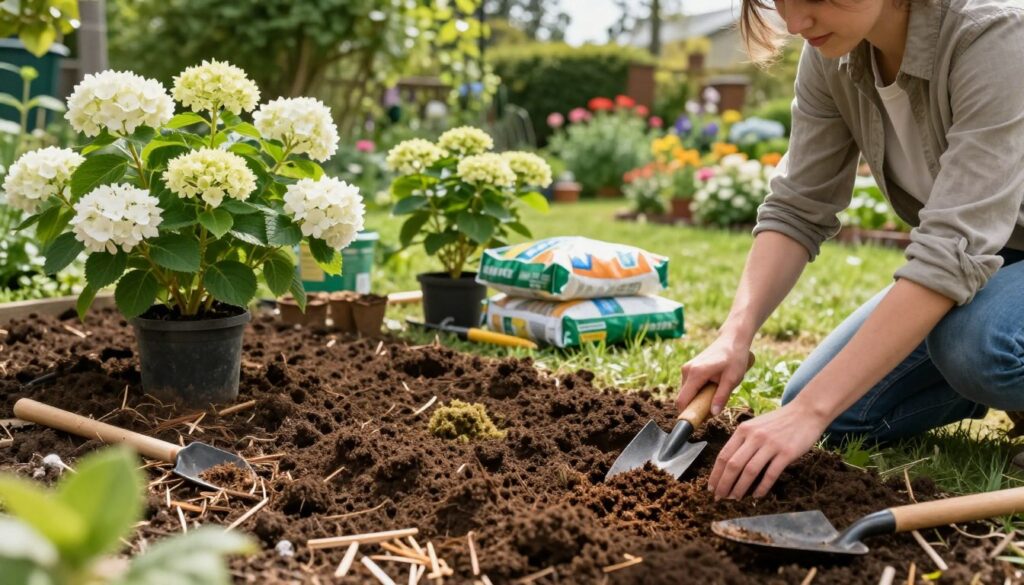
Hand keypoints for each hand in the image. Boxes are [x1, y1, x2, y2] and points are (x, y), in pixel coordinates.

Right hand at [675, 339, 751, 415]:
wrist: (733, 339)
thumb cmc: (735, 357)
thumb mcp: (732, 379)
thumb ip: (721, 397)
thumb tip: (713, 413)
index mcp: (696, 373)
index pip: (682, 401)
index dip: (687, 414)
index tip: (699, 421)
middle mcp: (687, 370)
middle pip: (684, 398)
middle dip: (696, 407)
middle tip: (714, 408)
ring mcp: (687, 369)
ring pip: (686, 393)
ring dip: (698, 399)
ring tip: (716, 394)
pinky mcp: (689, 368)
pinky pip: (689, 387)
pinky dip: (698, 392)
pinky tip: (712, 388)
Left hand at [708, 401, 828, 499]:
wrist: (806, 412)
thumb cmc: (779, 422)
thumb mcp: (756, 426)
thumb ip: (743, 441)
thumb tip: (729, 465)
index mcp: (743, 430)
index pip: (724, 455)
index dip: (715, 474)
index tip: (711, 487)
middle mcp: (754, 436)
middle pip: (733, 465)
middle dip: (724, 484)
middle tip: (720, 497)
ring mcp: (770, 444)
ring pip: (749, 471)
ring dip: (740, 488)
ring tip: (735, 498)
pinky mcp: (786, 453)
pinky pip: (770, 474)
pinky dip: (762, 487)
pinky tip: (757, 495)